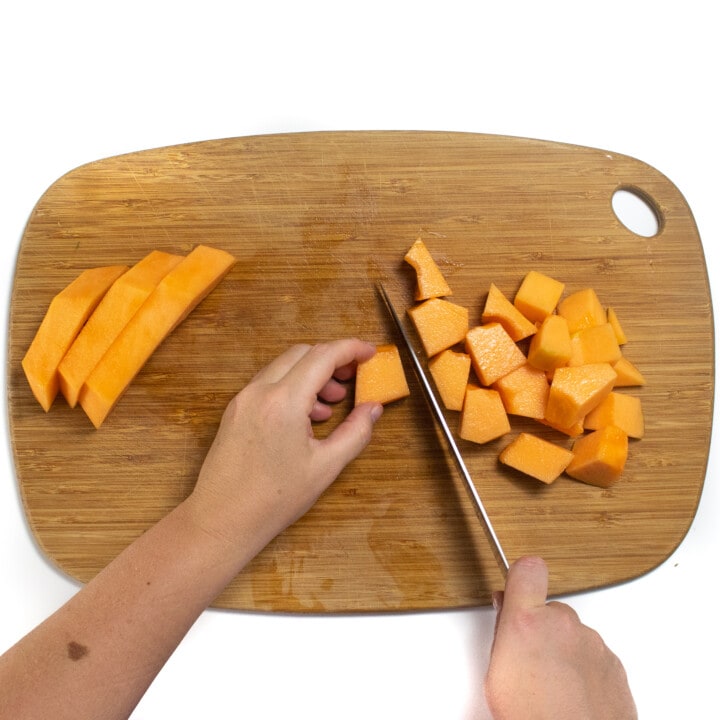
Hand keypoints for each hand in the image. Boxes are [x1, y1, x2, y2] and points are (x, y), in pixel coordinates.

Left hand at [189, 339, 382, 549]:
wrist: (222, 520)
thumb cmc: (274, 499)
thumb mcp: (326, 467)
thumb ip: (355, 432)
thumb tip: (373, 409)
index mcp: (283, 401)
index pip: (323, 356)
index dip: (351, 349)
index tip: (370, 353)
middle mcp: (259, 391)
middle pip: (302, 353)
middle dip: (332, 359)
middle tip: (353, 377)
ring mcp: (243, 399)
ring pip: (283, 366)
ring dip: (311, 374)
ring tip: (332, 403)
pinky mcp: (235, 410)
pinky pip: (268, 384)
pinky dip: (292, 387)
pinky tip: (306, 416)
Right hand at [485, 557, 636, 719]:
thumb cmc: (533, 718)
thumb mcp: (496, 674)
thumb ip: (503, 632)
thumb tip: (506, 612)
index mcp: (528, 621)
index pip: (528, 569)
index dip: (522, 577)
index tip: (518, 586)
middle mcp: (564, 625)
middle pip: (551, 609)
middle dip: (541, 628)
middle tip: (529, 661)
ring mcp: (592, 644)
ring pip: (573, 635)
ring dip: (563, 652)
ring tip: (550, 687)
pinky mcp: (614, 665)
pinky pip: (594, 657)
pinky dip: (584, 671)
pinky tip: (571, 696)